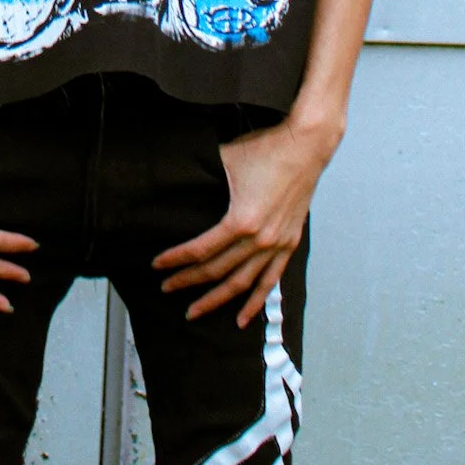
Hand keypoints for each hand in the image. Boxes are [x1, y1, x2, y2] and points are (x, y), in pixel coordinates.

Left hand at [152, 110, 340, 326]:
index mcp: (241, 220)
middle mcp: (260, 239)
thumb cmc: (265, 149)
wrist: (306, 146)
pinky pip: (270, 281)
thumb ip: (202, 174)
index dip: (176, 260)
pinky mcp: (289, 244)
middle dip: (188, 282)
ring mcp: (277, 244)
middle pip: (217, 270)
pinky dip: (255, 302)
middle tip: (166, 289)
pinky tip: (242, 319)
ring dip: (216, 300)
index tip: (157, 266)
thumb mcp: (226, 160)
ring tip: (194, 312)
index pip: (200, 250)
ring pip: (242, 283)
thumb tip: (176, 179)